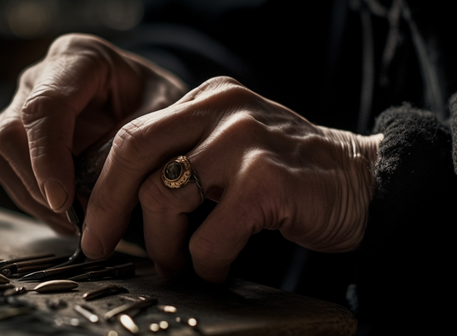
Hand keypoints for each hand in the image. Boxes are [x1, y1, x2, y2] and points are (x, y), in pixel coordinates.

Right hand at [0, 33, 187, 232]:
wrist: (143, 92)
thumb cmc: (154, 97)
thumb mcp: (163, 110)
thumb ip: (132, 144)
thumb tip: (95, 194)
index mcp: (78, 57)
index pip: (46, 107)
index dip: (49, 157)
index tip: (64, 200)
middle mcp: (40, 75)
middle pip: (10, 133)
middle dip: (39, 184)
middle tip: (80, 217)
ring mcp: (21, 100)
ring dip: (33, 196)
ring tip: (75, 220)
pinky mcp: (15, 128)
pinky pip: (5, 165)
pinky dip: (31, 197)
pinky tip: (64, 211)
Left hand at [82, 76, 382, 282]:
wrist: (361, 182)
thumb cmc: (289, 174)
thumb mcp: (232, 146)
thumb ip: (186, 155)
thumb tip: (123, 202)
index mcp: (208, 98)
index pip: (134, 133)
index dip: (104, 181)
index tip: (94, 218)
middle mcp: (222, 108)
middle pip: (134, 151)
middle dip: (106, 206)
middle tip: (98, 244)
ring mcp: (244, 140)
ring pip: (163, 197)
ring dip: (163, 246)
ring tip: (177, 264)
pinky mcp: (265, 180)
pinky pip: (208, 236)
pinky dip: (205, 263)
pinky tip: (217, 268)